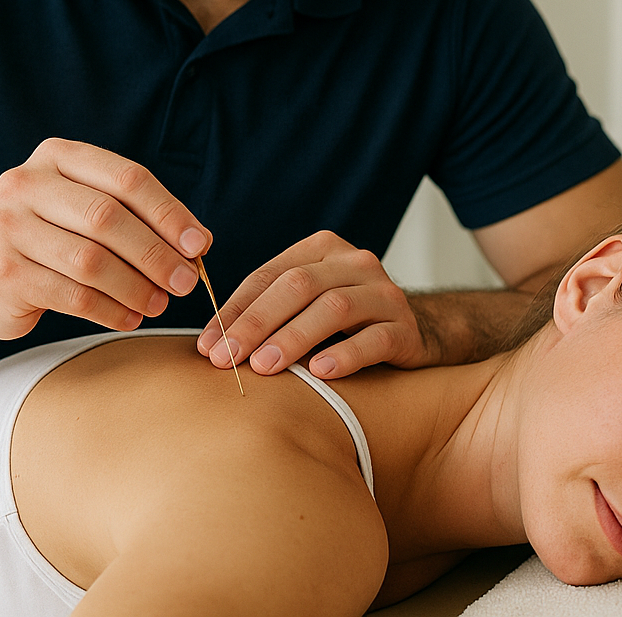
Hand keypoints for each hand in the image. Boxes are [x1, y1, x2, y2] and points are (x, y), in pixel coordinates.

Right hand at [0, 138, 209, 338]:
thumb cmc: (47, 237)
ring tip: (159, 302)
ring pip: (91, 261)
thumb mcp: (81, 208)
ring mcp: (9, 228)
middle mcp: (26, 184)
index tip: (199, 244)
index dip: (169, 213)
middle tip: (185, 281)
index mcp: (56, 156)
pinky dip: (110, 310)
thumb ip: (132, 215)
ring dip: (136, 287)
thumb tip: (196, 242)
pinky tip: (129, 317)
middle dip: (156, 254)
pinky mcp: (5, 273)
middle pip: (108, 218)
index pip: (126, 178)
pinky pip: (73, 295)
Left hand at [195, 230, 430, 378]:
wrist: (414, 332)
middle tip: (227, 357)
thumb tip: (211, 343)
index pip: (268, 276)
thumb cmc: (344, 323)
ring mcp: (384, 293)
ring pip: (333, 308)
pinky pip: (375, 339)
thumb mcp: (306, 305)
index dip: (234, 310)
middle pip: (298, 286)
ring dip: (294, 338)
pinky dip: (345, 355)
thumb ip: (269, 312)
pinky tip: (320, 372)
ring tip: (265, 365)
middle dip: (256, 323)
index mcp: (322, 249)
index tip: (208, 346)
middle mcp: (355, 263)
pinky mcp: (406, 328)